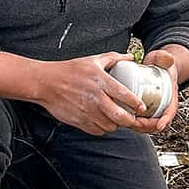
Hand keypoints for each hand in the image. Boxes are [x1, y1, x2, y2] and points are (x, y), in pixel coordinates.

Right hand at [32, 52, 147, 135]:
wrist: (46, 83)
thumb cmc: (69, 71)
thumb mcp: (92, 60)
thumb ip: (113, 58)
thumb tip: (130, 57)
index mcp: (100, 81)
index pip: (125, 95)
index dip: (137, 104)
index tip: (142, 107)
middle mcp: (95, 98)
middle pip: (120, 117)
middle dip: (131, 120)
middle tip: (133, 117)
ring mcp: (87, 112)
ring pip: (110, 126)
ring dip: (117, 125)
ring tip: (117, 119)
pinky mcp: (79, 121)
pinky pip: (98, 131)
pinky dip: (103, 129)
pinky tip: (104, 121)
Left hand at [129, 49, 180, 134]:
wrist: (158, 67)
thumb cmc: (161, 64)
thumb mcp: (163, 60)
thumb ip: (164, 57)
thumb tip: (165, 59)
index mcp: (171, 99)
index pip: (170, 113)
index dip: (165, 120)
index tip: (159, 125)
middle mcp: (162, 107)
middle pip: (156, 124)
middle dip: (145, 126)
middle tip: (133, 122)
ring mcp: (152, 110)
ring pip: (145, 125)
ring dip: (136, 127)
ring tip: (124, 121)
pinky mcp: (143, 110)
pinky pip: (138, 121)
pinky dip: (130, 123)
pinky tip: (119, 120)